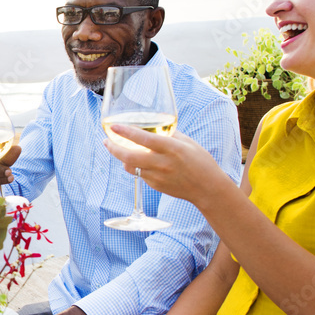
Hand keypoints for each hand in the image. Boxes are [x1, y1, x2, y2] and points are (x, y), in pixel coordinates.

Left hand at [103, 128, 225, 204]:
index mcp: (172, 149)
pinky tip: (137, 160)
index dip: (126, 132)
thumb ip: (170, 134)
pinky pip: (139, 174)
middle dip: (113, 148)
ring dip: (121, 157)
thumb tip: (155, 125)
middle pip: (129, 156)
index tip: (114, 126)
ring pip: (129, 167)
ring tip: (118, 148)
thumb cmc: (201, 162)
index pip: (144, 139)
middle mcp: (162, 163)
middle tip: (106, 141)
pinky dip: (134, 166)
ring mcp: (157, 177)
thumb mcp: (188, 143)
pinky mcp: (155, 185)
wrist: (208, 189)